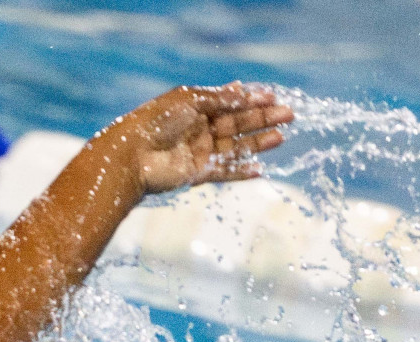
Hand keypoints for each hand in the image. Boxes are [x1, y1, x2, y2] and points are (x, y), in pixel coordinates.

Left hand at [115, 83, 293, 194]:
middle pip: (236, 123)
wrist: (131, 157)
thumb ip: (219, 99)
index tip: (273, 96)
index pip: (229, 102)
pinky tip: (261, 168)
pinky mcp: (196, 173)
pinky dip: (242, 171)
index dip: (251, 100)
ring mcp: (198, 151)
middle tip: (288, 114)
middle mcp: (198, 128)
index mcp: (194, 107)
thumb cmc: (155, 122)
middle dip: (262, 119)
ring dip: (258, 142)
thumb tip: (244, 90)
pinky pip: (224, 172)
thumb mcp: (189, 100)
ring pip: (235, 146)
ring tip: (281, 137)